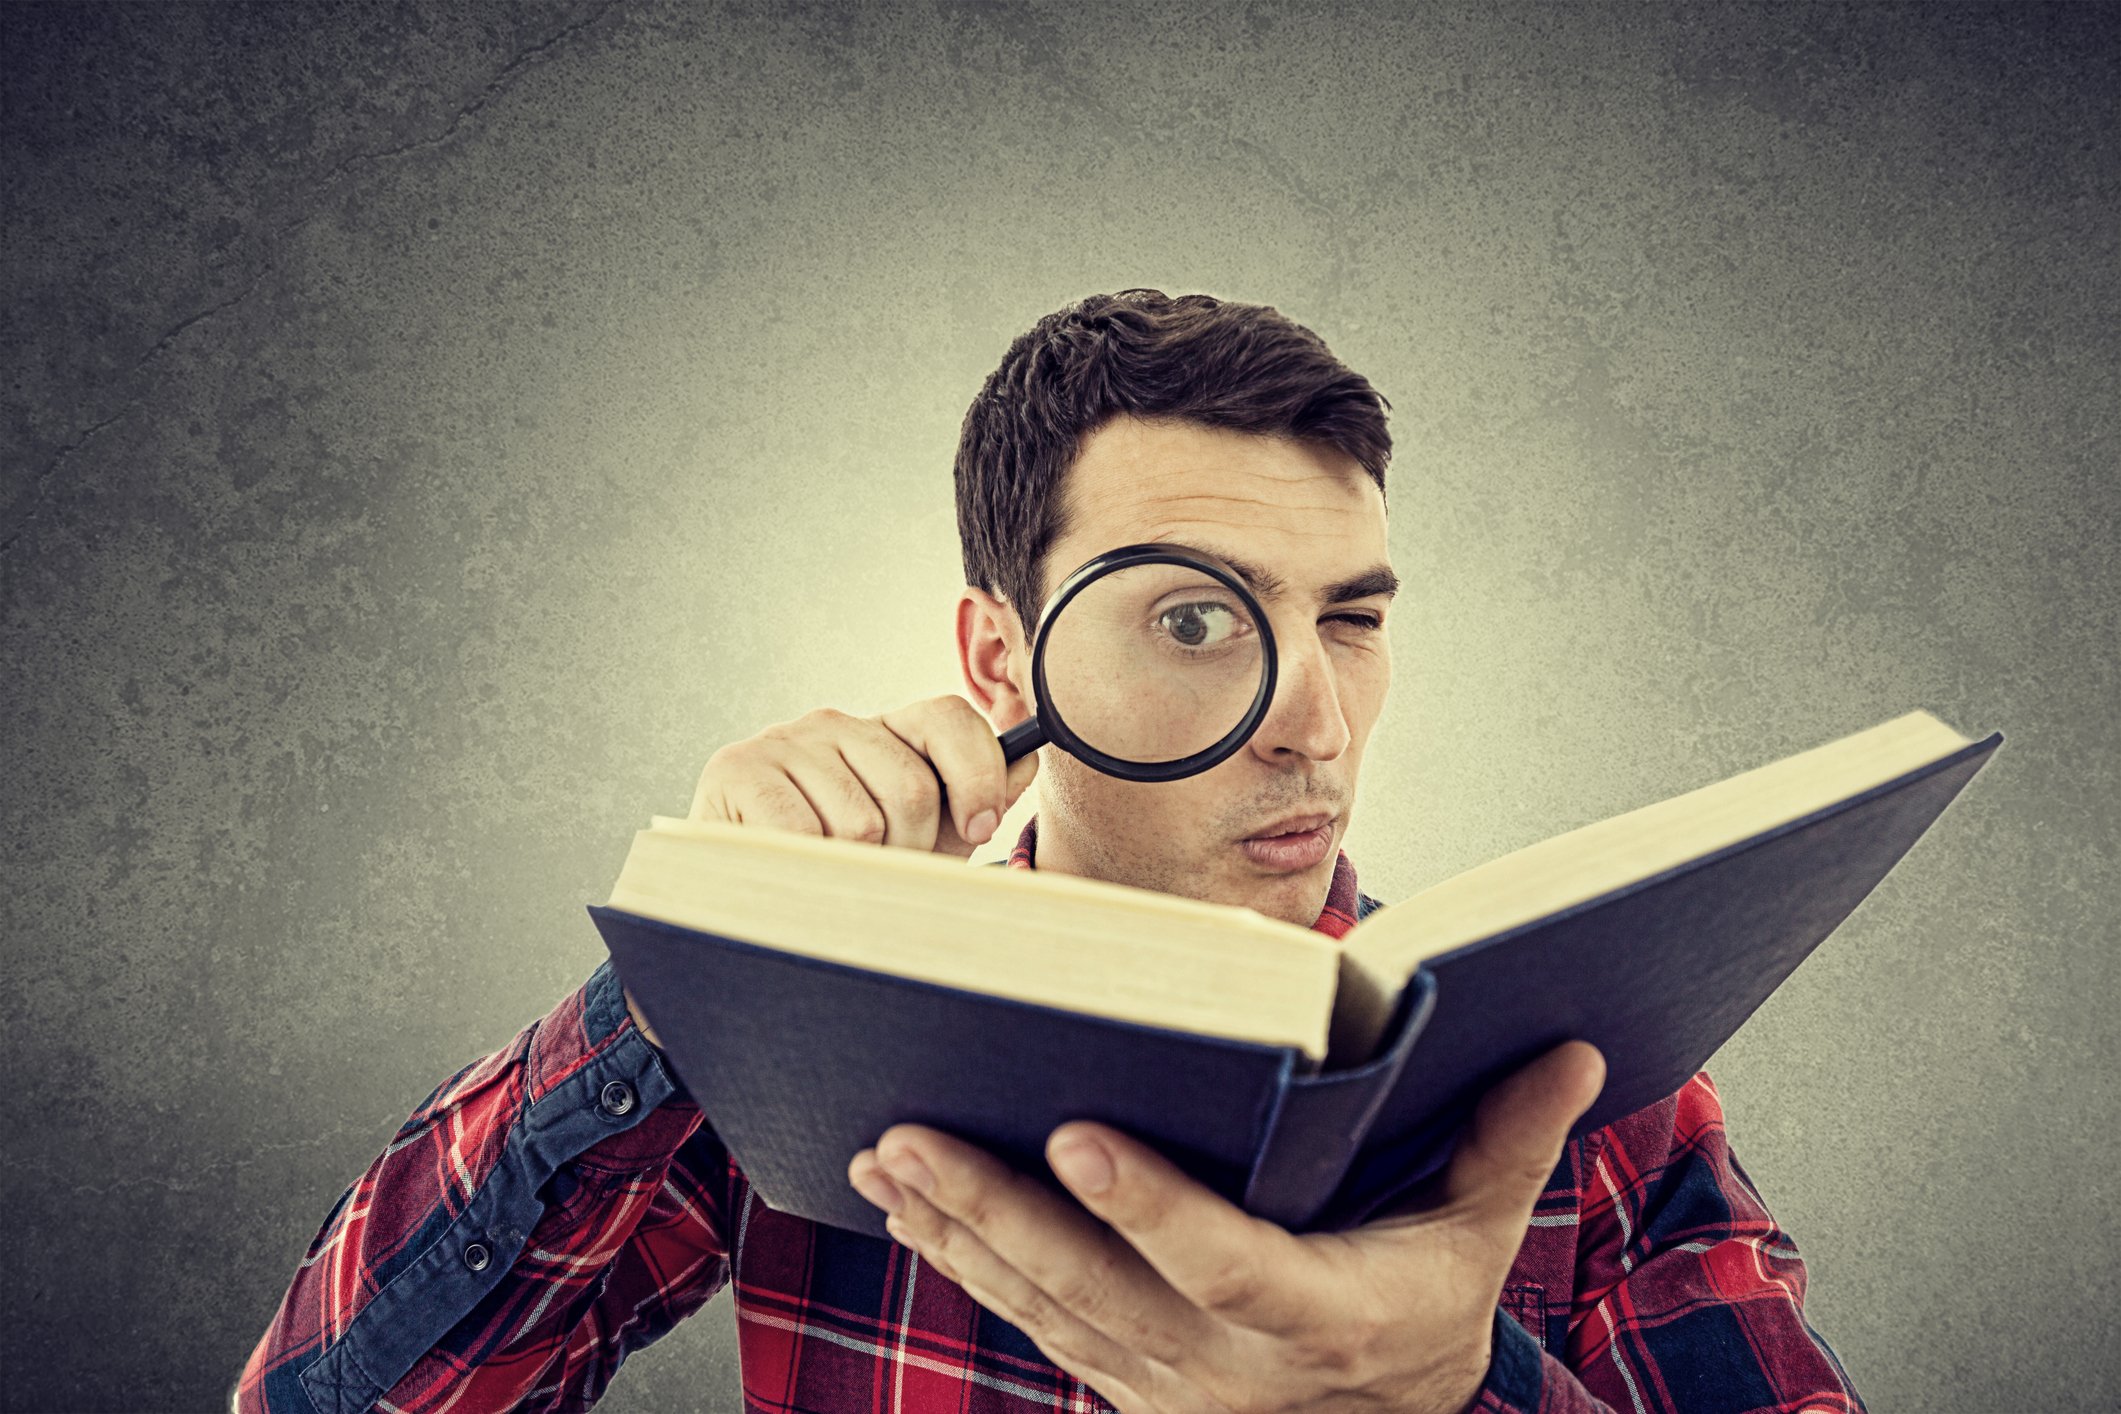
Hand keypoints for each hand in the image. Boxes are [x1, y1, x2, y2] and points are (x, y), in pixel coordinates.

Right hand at [624, 695, 1039, 1047]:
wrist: (740, 902)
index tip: (981, 830)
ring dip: (857, 868)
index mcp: (885, 732)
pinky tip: (797, 874)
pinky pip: (804, 834)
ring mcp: (783, 740)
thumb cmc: (842, 871)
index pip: (949, 716)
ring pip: (862, 818)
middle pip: (913, 782)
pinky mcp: (737, 769)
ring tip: (834, 876)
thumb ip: (975, 801)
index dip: (977, 773)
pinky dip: (812, 871)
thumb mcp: (920, 841)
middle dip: (912, 849)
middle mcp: (835, 722)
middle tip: (885, 875)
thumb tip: (1028, 758)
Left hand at [847, 1040, 1605, 1413]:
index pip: (1224, 1264)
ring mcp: (1161, 1383)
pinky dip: (965, 1264)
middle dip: (995, 1212)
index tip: (1076, 1136)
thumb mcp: (1479, 1231)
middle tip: (912, 1135)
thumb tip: (1571, 1045)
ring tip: (887, 1153)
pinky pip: (1031, 1323)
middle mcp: (1226, 1364)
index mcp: (1322, 1316)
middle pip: (1094, 1290)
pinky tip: (906, 1205)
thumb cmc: (1428, 1304)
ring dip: (956, 1232)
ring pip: (1043, 1308)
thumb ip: (1508, 1141)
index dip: (1150, 1208)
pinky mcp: (1120, 1380)